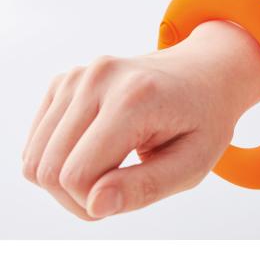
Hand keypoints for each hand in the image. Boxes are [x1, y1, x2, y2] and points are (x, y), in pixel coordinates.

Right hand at [22, 21, 259, 219]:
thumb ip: (145, 187)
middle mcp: (98, 78)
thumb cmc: (204, 119)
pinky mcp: (66, 81)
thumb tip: (94, 206)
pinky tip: (96, 148)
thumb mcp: (193, 162)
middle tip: (120, 187)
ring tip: (110, 167)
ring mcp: (78, 75)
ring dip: (66, 178)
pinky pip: (38, 139)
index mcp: (134, 98)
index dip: (95, 205)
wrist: (202, 74)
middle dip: (78, 197)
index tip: (126, 196)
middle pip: (47, 168)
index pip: (77, 175)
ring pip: (35, 156)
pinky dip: (60, 157)